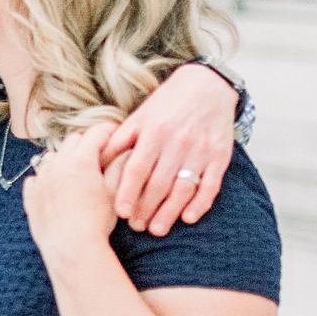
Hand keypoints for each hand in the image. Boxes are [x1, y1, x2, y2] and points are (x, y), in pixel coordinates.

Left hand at [20, 126, 120, 260]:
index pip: (95, 133)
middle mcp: (57, 164)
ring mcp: (41, 178)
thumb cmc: (96, 222)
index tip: (115, 134)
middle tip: (98, 153)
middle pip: (72, 140)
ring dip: (65, 159)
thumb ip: (119, 167)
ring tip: (77, 172)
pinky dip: (47, 178)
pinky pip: (36, 177)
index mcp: (80, 160)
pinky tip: (57, 187)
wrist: (71, 247)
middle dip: (87, 142)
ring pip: (53, 156)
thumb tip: (126, 152)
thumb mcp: (115, 192)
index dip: (108, 130)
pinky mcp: (31, 195)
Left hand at [97, 64, 237, 234]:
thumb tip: (96, 160)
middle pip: (159, 183)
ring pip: (184, 188)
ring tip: (156, 230)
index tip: (121, 212)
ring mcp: (201, 150)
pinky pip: (211, 185)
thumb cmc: (167, 103)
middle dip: (147, 208)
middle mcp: (178, 142)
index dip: (128, 192)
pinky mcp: (220, 156)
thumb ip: (120, 139)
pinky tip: (188, 218)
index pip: (138, 168)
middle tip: (136, 227)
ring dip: (170, 212)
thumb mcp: (140, 115)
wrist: (208, 86)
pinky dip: (200, 204)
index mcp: (154, 131)